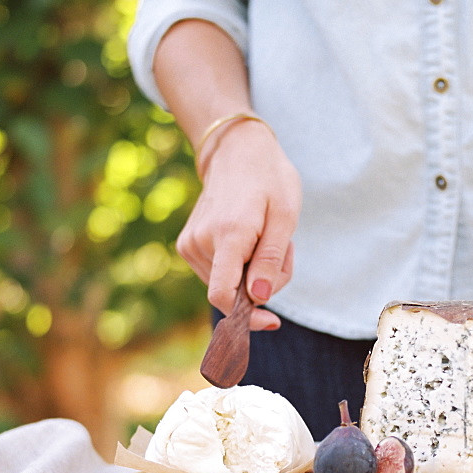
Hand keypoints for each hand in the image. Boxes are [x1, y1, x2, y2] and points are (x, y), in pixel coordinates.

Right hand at [175, 120, 301, 329]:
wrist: (237, 152)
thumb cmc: (269, 180)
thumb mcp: (285, 216)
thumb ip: (271, 259)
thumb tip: (259, 298)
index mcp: (229, 234)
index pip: (223, 295)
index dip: (248, 317)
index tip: (272, 320)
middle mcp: (202, 241)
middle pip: (233, 293)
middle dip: (264, 284)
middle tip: (285, 250)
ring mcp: (190, 243)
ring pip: (226, 286)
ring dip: (253, 274)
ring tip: (266, 238)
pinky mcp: (187, 245)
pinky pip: (218, 274)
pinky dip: (240, 267)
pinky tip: (250, 240)